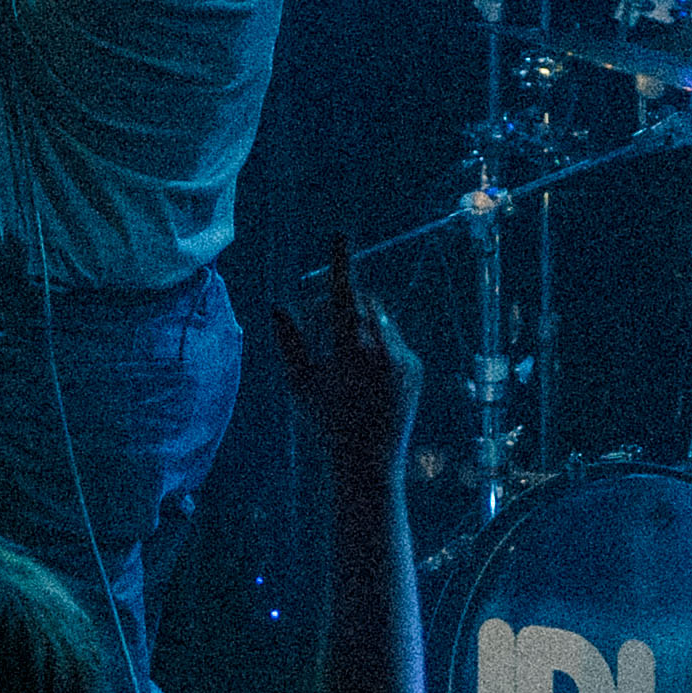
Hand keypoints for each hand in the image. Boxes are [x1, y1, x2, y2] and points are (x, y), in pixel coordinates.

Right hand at [270, 238, 416, 475]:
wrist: (368, 458)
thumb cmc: (326, 420)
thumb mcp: (301, 382)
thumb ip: (290, 340)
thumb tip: (276, 306)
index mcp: (349, 348)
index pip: (341, 294)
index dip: (339, 261)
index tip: (340, 234)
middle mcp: (381, 348)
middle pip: (361, 304)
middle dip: (343, 308)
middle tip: (325, 334)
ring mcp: (403, 357)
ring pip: (380, 320)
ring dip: (362, 327)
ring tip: (349, 365)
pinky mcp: (416, 366)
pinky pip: (396, 341)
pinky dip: (381, 347)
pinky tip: (370, 380)